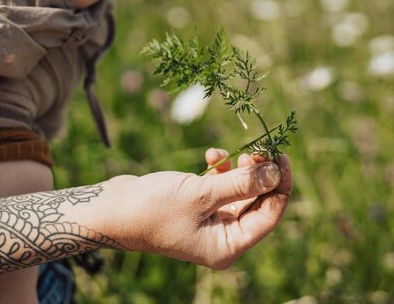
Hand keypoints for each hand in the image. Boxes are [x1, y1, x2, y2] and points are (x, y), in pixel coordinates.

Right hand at [100, 150, 291, 268]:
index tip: (281, 155)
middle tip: (259, 147)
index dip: (279, 185)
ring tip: (231, 152)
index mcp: (226, 246)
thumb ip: (241, 183)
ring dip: (237, 170)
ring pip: (238, 192)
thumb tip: (274, 173)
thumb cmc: (153, 208)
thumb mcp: (201, 194)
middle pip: (255, 203)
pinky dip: (218, 170)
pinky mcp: (196, 206)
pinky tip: (209, 156)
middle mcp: (221, 237)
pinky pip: (219, 187)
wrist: (112, 209)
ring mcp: (208, 221)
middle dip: (258, 174)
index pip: (268, 216)